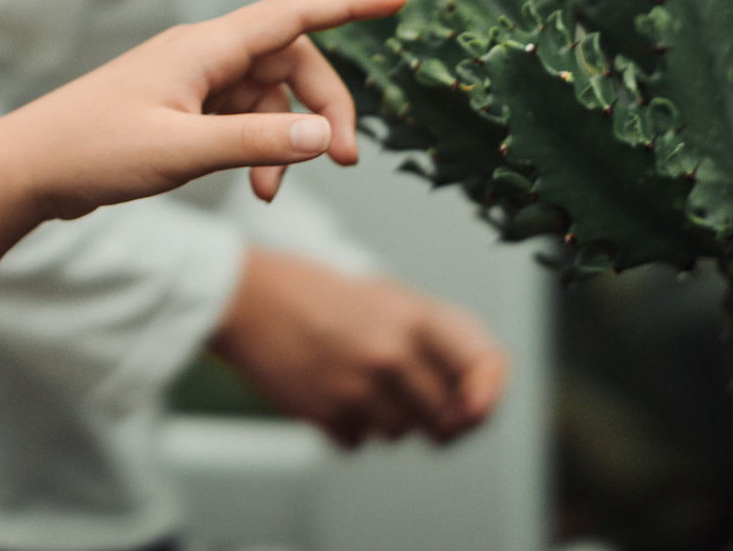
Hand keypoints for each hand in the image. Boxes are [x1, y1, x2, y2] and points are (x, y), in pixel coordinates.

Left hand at [0, 0, 407, 224]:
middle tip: (344, 162)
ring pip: (269, 100)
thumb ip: (254, 146)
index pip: (293, 14)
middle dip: (325, 109)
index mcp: (204, 49)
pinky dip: (259, 151)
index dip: (349, 4)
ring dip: (286, 143)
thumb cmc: (92, 151)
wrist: (29, 169)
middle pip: (291, 65)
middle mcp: (202, 56)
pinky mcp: (180, 111)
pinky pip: (242, 120)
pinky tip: (255, 189)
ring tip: (273, 194)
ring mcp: (191, 83)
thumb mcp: (181, 152)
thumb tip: (322, 139)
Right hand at [209, 248, 508, 446]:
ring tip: (355, 378)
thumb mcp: (384, 296)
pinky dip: (348, 426)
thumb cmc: (312, 292)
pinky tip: (329, 390)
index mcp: (412, 317)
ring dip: (386, 416)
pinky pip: (359, 441)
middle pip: (446, 416)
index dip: (489, 393)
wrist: (242, 296)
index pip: (484, 366)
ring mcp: (358, 387)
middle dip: (432, 411)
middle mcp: (391, 354)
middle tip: (402, 387)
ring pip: (401, 432)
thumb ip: (432, 340)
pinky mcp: (325, 414)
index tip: (478, 405)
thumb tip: (473, 399)